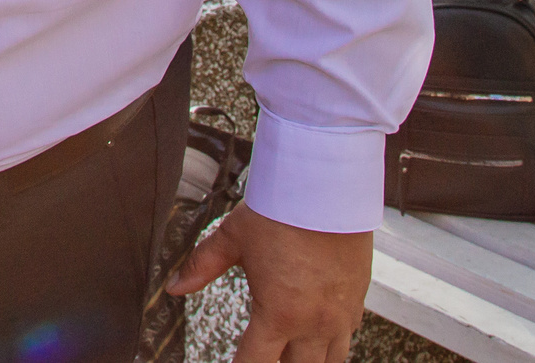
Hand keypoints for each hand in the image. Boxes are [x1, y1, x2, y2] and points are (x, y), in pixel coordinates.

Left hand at [168, 202, 371, 362]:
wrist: (329, 189)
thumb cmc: (283, 211)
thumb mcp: (233, 237)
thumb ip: (202, 265)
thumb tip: (175, 286)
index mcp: (279, 314)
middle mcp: (314, 322)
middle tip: (264, 351)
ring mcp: (340, 315)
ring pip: (329, 362)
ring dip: (307, 359)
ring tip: (291, 351)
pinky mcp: (358, 301)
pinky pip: (348, 337)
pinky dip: (332, 342)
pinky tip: (320, 332)